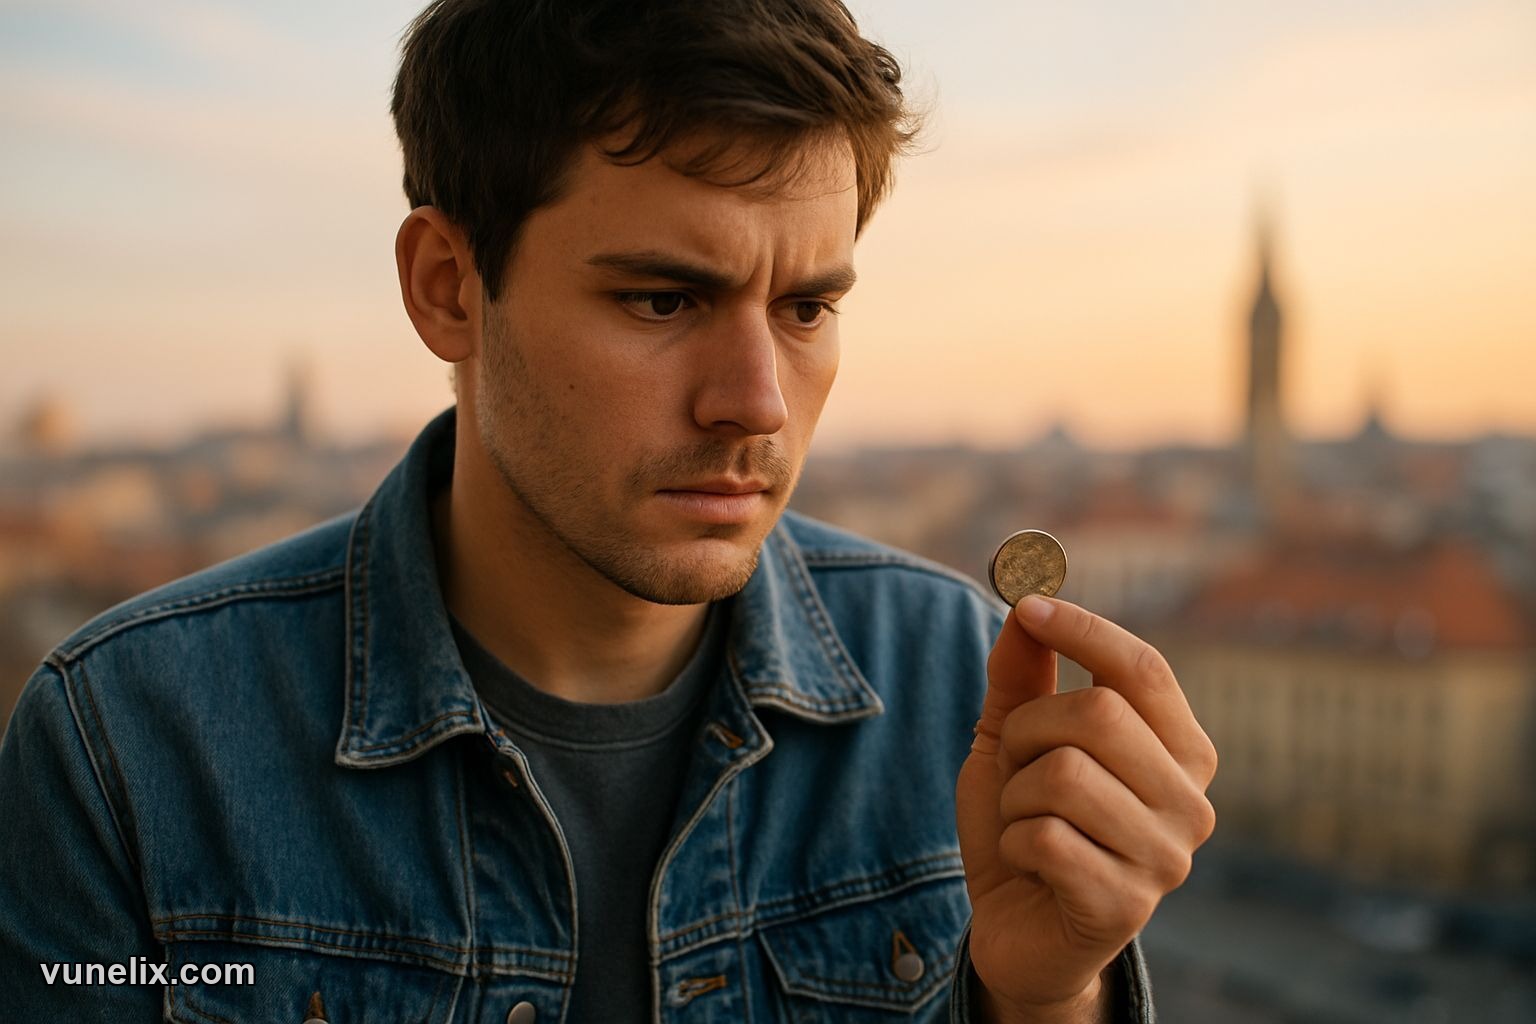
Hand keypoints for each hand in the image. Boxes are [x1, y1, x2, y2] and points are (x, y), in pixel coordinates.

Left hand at [955, 595, 1217, 1021]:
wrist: (1017, 933)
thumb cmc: (1027, 824)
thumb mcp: (1015, 741)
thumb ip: (1022, 676)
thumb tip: (1024, 605)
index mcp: (1181, 751)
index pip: (1146, 669)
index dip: (1085, 630)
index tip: (1029, 604)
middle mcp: (1191, 803)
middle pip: (1100, 714)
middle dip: (1031, 729)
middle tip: (1019, 764)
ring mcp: (1166, 859)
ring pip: (1065, 775)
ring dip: (1018, 794)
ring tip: (1028, 822)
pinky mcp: (1125, 906)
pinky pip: (1044, 837)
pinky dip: (1013, 843)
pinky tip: (1030, 866)